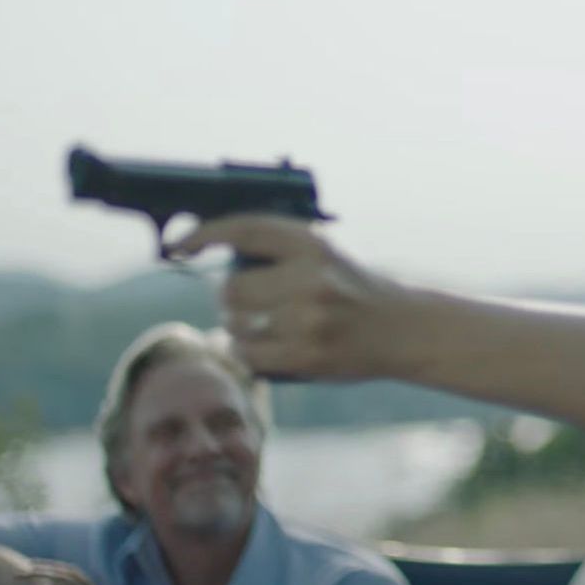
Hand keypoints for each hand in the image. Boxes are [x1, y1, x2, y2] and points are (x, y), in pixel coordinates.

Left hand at [169, 214, 407, 379]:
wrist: (406, 329)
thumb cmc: (357, 290)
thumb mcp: (326, 255)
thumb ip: (279, 251)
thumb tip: (213, 251)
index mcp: (314, 244)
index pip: (244, 229)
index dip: (203, 234)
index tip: (179, 245)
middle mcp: (312, 278)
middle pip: (231, 288)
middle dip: (231, 298)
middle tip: (248, 304)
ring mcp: (310, 319)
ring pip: (236, 325)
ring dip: (239, 329)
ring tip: (266, 328)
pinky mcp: (308, 356)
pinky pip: (249, 355)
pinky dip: (248, 354)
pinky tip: (266, 349)